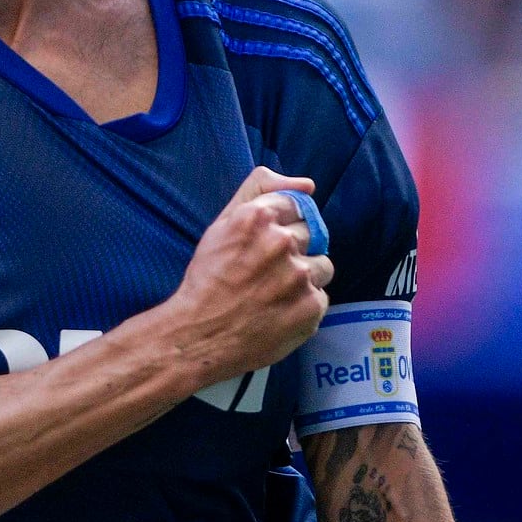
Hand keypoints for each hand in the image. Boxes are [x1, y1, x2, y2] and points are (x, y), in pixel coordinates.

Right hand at [167, 166, 333, 388]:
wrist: (199, 336)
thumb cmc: (208, 280)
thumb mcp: (223, 224)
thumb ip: (260, 190)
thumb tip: (307, 185)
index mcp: (259, 217)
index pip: (298, 206)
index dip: (285, 225)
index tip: (270, 244)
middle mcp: (282, 242)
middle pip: (312, 235)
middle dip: (295, 250)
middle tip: (268, 272)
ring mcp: (300, 276)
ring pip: (322, 266)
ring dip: (305, 278)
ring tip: (276, 293)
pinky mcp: (311, 307)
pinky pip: (321, 298)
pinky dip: (304, 306)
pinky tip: (279, 312)